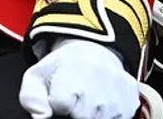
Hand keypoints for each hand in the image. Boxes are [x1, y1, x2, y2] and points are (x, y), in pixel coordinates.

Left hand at [18, 38, 139, 118]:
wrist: (97, 50)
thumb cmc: (64, 68)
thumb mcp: (37, 76)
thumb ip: (31, 98)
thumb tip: (41, 117)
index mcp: (72, 77)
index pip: (62, 106)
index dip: (59, 106)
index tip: (61, 97)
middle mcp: (98, 85)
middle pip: (83, 117)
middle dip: (77, 113)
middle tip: (75, 100)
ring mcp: (117, 93)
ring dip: (93, 115)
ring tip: (88, 101)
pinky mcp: (131, 100)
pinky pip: (119, 118)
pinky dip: (110, 115)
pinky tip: (103, 103)